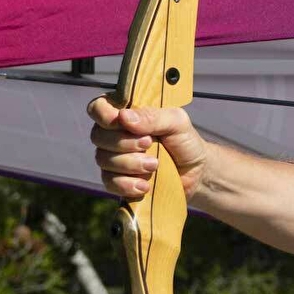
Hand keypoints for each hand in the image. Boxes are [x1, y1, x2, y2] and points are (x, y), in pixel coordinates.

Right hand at [87, 96, 210, 201]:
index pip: (98, 107)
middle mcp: (114, 134)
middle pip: (98, 136)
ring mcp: (114, 158)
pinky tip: (144, 185)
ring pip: (103, 160)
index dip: (103, 115)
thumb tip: (123, 117)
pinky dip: (126, 184)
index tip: (122, 122)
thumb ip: (153, 117)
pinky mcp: (118, 180)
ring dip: (129, 164)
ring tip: (155, 165)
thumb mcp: (177, 122)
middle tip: (150, 144)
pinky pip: (109, 182)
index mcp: (126, 114)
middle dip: (123, 143)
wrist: (196, 172)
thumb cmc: (184, 140)